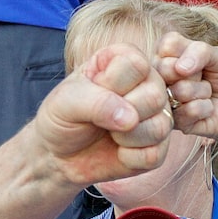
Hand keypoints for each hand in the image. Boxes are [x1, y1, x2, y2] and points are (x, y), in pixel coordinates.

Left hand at [29, 43, 173, 186]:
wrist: (57, 154)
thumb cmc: (62, 117)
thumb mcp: (66, 102)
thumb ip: (96, 102)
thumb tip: (131, 119)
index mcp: (125, 60)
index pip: (137, 65)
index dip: (112, 84)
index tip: (92, 89)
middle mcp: (148, 84)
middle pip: (155, 96)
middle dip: (120, 114)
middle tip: (98, 117)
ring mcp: (157, 116)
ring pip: (160, 127)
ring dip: (125, 138)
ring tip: (109, 134)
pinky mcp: (158, 147)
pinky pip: (155, 155)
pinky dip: (129, 158)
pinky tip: (117, 151)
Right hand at [156, 28, 217, 141]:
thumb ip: (200, 51)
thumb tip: (179, 68)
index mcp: (167, 55)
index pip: (167, 44)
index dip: (189, 52)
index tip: (201, 59)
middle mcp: (161, 77)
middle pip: (166, 68)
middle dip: (195, 73)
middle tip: (203, 77)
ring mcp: (165, 100)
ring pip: (180, 90)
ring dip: (203, 91)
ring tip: (207, 93)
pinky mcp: (175, 122)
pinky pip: (188, 111)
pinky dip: (206, 108)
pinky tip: (207, 108)